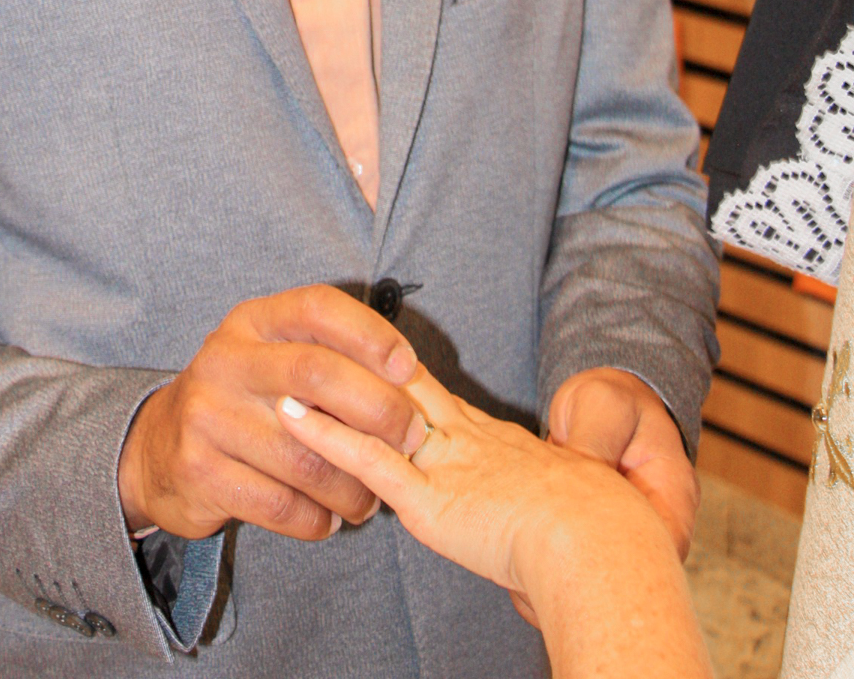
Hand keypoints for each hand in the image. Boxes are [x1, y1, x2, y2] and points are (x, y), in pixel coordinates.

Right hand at [117, 284, 426, 540]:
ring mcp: (209, 416)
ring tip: (370, 499)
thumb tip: (409, 380)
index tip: (408, 368)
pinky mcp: (201, 472)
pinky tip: (327, 519)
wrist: (159, 449)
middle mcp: (227, 360)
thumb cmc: (243, 400)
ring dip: (353, 485)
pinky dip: (316, 519)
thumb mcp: (271, 359)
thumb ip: (328, 358)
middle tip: (411, 440)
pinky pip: (280, 504)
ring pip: (306, 455)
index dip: (370, 333)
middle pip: (316, 373)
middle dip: (378, 409)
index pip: (317, 308)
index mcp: (252, 322)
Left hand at [276, 367, 711, 678]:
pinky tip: (290, 418)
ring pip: (376, 414)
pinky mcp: (432, 500)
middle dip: (361, 369)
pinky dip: (325, 437)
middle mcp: (470, 442)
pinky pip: (368, 461)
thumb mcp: (577, 513)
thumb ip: (543, 521)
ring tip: (287, 371)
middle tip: (321, 342)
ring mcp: (448, 466)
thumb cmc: (608, 537)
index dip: (406, 381)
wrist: (605, 545)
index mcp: (502, 444)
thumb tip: (535, 555)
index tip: (378, 358)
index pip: (440, 402)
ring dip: (330, 394)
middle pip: (403, 391)